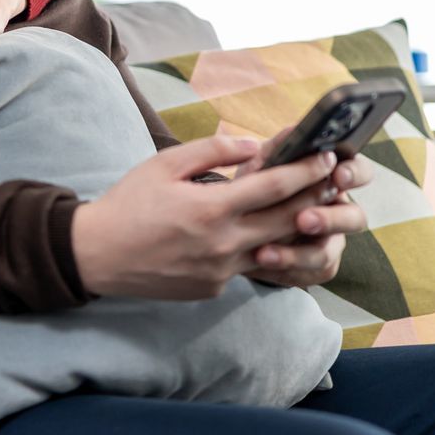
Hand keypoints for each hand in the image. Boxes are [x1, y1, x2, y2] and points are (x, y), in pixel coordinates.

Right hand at [71, 138, 341, 299]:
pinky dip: (261, 248)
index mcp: (211, 208)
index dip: (305, 171)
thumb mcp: (165, 164)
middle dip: (315, 198)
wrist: (98, 255)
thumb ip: (212, 151)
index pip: (273, 187)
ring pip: (274, 249)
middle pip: (286, 221)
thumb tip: (252, 146)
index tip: (326, 157)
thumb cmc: (129, 203)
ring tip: (315, 208)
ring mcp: (221, 271)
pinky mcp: (214, 288)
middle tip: (335, 180)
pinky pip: (247, 266)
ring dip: (298, 229)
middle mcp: (223, 244)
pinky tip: (268, 234)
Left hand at [234, 128, 372, 287]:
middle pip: (355, 217)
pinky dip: (285, 268)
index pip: (360, 171)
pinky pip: (311, 272)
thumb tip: (295, 129)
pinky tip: (261, 262)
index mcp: (332, 179)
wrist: (237, 223)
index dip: (354, 173)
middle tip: (303, 220)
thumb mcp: (263, 164)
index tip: (337, 174)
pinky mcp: (319, 267)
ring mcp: (332, 241)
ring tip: (266, 252)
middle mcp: (338, 209)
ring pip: (330, 251)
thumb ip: (279, 148)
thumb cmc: (257, 185)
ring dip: (299, 253)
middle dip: (330, 219)